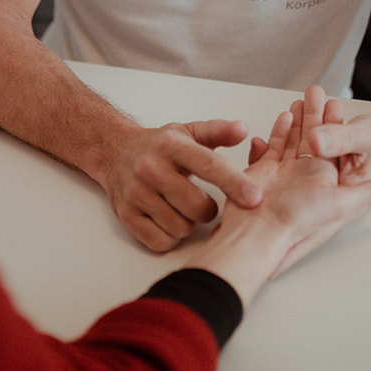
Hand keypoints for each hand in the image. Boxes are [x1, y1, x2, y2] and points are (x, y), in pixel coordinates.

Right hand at [102, 119, 264, 251]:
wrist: (114, 151)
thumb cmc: (158, 146)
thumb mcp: (188, 132)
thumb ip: (217, 132)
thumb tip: (242, 129)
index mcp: (171, 145)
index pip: (209, 165)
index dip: (235, 183)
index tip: (255, 198)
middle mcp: (150, 167)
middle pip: (197, 206)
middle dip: (207, 210)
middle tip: (201, 201)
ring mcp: (136, 193)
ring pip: (180, 227)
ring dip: (188, 223)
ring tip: (180, 207)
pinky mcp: (126, 215)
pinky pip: (161, 240)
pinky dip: (170, 236)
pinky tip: (167, 219)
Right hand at [215, 101, 370, 284]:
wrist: (257, 234)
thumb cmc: (298, 220)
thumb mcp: (342, 205)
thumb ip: (369, 193)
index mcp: (325, 180)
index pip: (332, 145)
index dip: (333, 122)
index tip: (334, 101)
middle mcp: (305, 176)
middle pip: (311, 137)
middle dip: (312, 113)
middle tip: (313, 90)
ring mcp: (284, 174)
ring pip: (293, 139)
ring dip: (296, 119)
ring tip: (298, 99)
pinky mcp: (264, 174)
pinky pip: (273, 148)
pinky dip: (278, 132)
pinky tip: (282, 118)